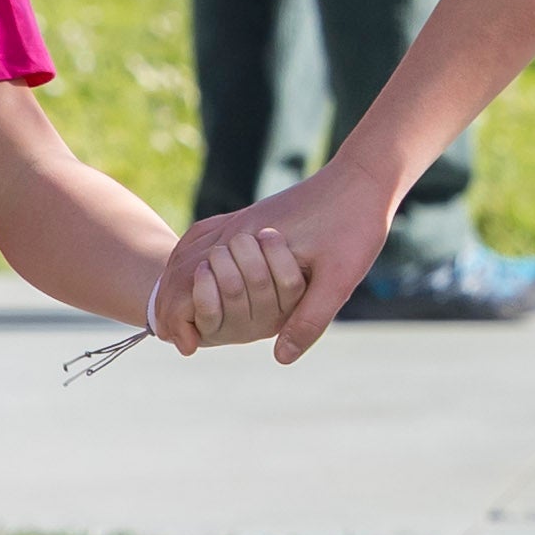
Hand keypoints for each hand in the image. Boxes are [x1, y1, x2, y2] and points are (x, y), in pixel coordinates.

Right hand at [177, 161, 403, 365]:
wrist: (364, 177)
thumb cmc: (356, 226)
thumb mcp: (340, 278)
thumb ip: (309, 318)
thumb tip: (281, 358)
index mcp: (248, 242)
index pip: (193, 282)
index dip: (181, 317)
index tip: (184, 345)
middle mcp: (236, 227)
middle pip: (181, 265)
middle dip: (171, 301)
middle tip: (172, 336)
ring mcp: (242, 216)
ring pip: (189, 248)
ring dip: (177, 280)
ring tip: (177, 313)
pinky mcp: (253, 212)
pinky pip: (207, 232)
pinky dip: (191, 256)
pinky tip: (197, 272)